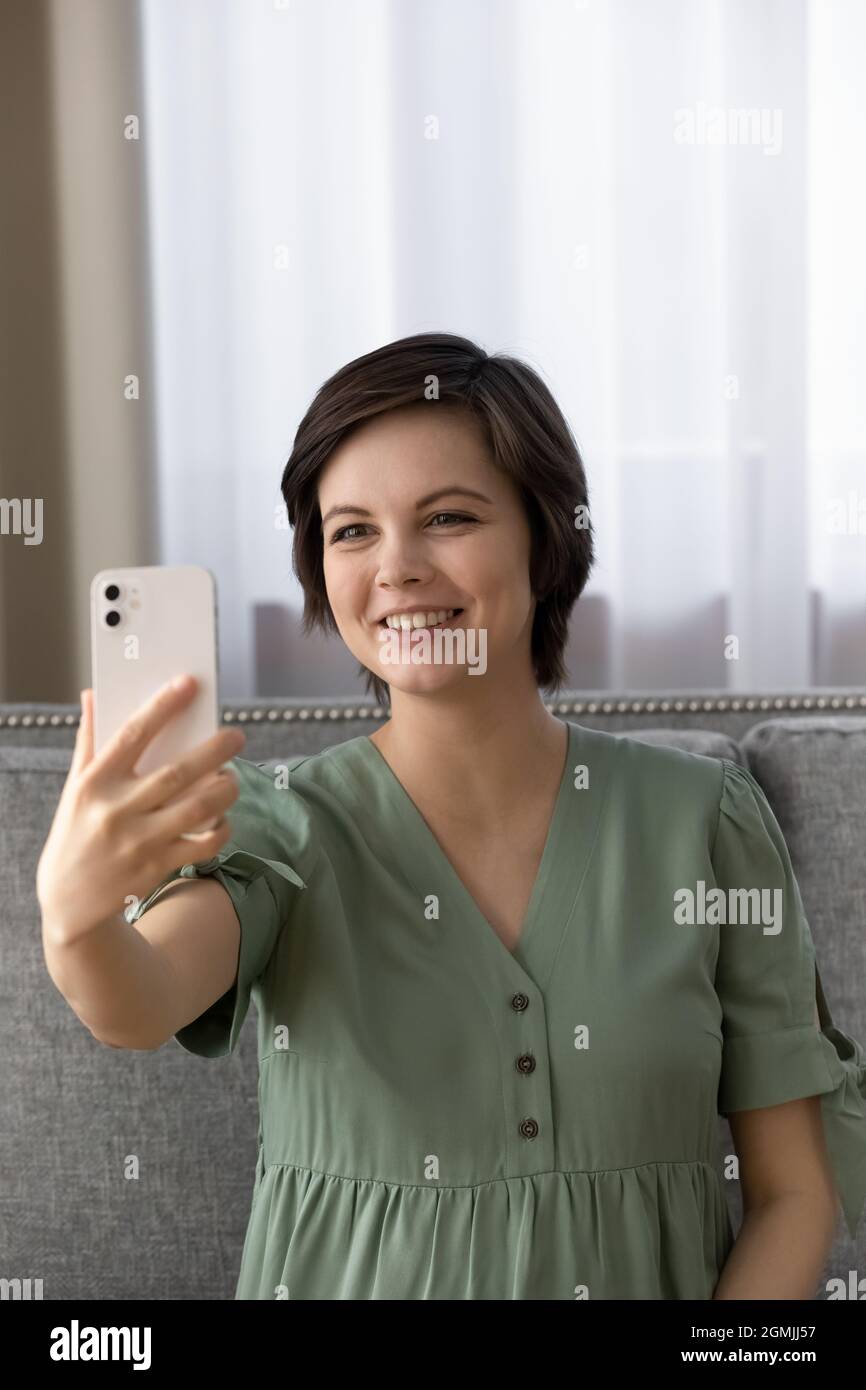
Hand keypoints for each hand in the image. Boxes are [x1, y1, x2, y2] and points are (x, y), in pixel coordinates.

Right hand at [36, 676, 245, 942]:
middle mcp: (116, 810)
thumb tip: (92, 694)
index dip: (162, 706)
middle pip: (177, 772)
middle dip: (215, 750)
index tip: (189, 684)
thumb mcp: (74, 786)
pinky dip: (221, 829)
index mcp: (94, 782)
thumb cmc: (76, 830)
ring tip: (232, 778)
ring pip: (198, 808)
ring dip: (225, 789)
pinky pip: (203, 844)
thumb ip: (89, 740)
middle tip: (236, 735)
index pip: (131, 734)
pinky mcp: (157, 867)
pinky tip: (222, 818)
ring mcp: (138, 841)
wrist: (69, 899)